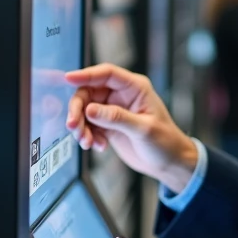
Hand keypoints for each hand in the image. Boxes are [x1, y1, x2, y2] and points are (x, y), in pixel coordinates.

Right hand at [64, 64, 198, 192]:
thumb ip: (116, 118)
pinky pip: (89, 125)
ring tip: (87, 142)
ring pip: (85, 110)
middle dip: (78, 109)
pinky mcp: (108, 125)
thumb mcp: (143, 129)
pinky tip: (98, 146)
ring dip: (81, 126)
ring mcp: (113, 110)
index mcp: (135, 88)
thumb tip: (89, 109)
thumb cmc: (165, 142)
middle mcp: (121, 95)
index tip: (68, 78)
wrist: (169, 163)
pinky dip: (88, 136)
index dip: (86, 74)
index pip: (107, 74)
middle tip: (73, 126)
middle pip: (89, 92)